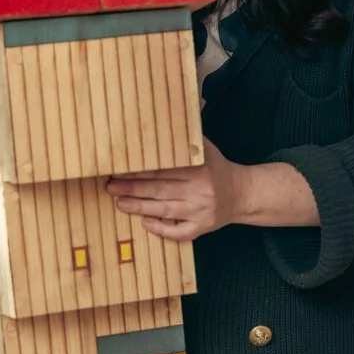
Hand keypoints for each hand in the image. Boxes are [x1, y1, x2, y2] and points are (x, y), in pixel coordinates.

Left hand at [105, 139, 245, 240]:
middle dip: (132, 188)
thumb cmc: (218, 168)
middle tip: (110, 186)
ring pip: (165, 210)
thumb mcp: (206, 149)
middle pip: (160, 190)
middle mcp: (201, 191)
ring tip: (119, 202)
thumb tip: (159, 121)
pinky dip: (161, 229)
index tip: (119, 169)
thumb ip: (185, 139)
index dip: (139, 170)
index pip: (164, 169)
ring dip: (139, 207)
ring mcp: (201, 212)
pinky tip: (145, 222)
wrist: (243, 193)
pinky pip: (179, 232)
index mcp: (200, 169)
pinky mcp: (202, 228)